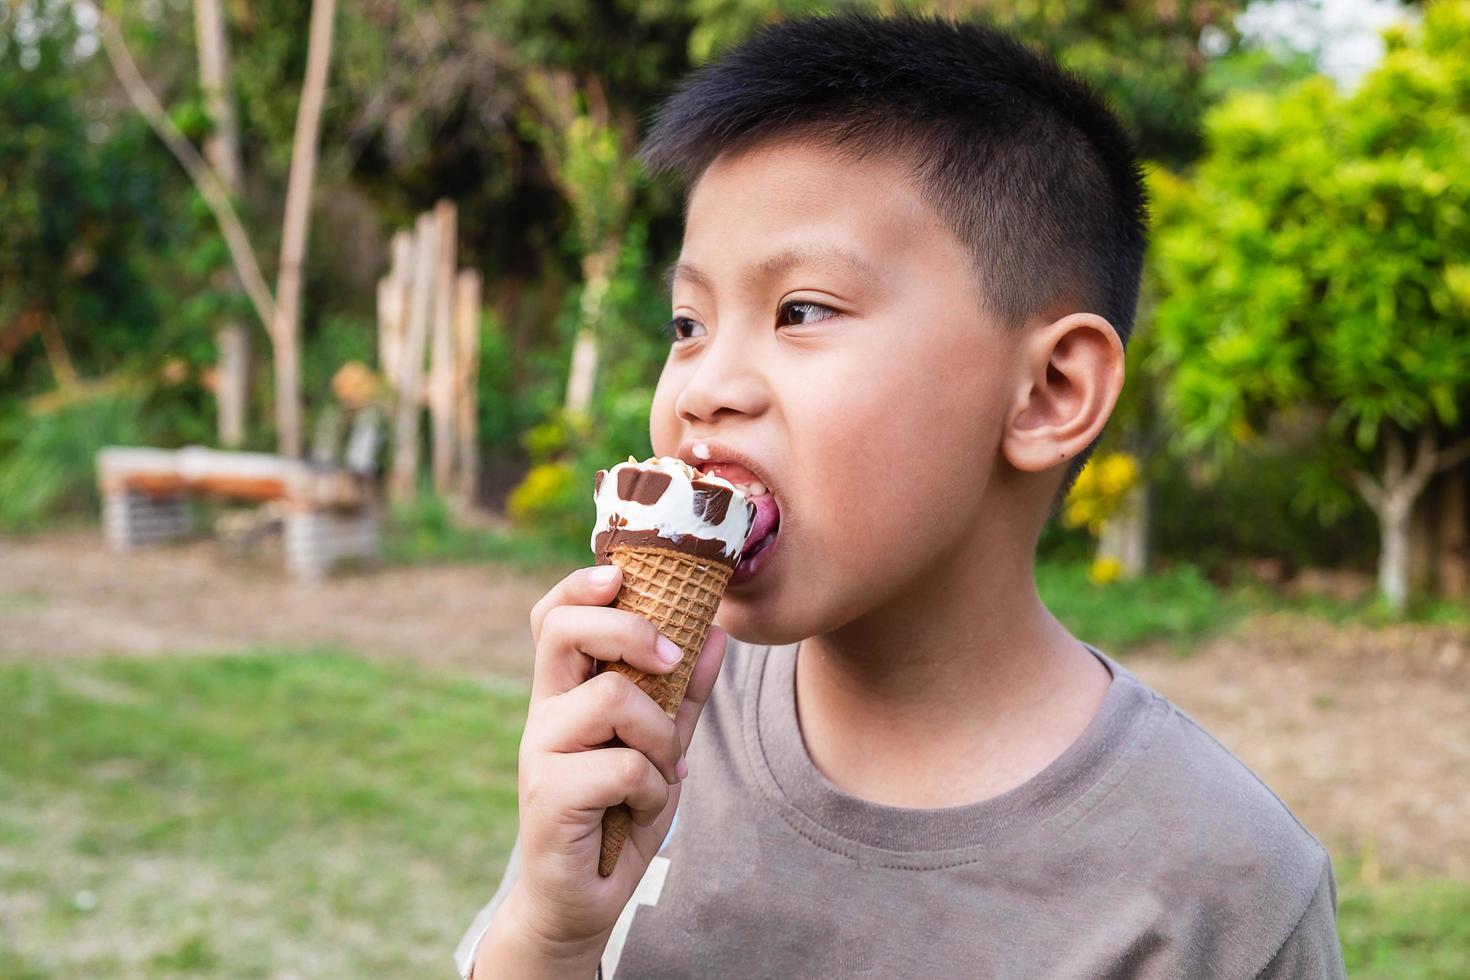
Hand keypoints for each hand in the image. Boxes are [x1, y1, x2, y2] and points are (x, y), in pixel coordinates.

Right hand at [475, 563, 728, 975]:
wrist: (584, 900)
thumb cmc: (618, 815)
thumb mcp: (662, 746)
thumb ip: (685, 694)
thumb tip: (716, 632)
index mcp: (566, 693)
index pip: (553, 616)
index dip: (580, 584)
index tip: (621, 575)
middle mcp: (544, 713)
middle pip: (562, 629)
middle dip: (628, 628)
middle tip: (669, 657)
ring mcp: (540, 751)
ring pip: (612, 697)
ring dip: (659, 735)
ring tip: (662, 770)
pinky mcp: (548, 794)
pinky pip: (624, 764)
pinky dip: (653, 788)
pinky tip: (642, 808)